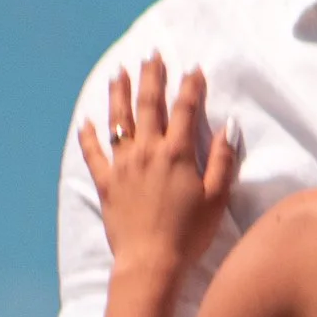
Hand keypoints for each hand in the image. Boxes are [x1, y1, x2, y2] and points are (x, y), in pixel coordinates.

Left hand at [74, 53, 237, 284]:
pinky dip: (88, 136)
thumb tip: (230, 126)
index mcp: (177, 153)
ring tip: (119, 72)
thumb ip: (223, 160)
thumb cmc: (189, 234)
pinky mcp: (106, 183)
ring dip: (119, 93)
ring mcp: (123, 165)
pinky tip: (86, 121)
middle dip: (151, 76)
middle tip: (152, 54)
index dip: (190, 86)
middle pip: (149, 104)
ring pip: (119, 119)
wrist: (151, 262)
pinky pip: (93, 153)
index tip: (194, 68)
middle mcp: (147, 151)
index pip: (186, 109)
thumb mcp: (216, 198)